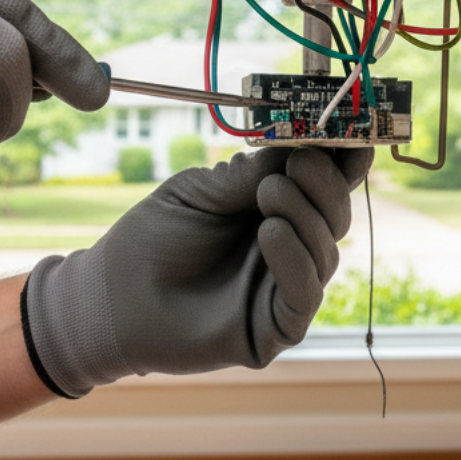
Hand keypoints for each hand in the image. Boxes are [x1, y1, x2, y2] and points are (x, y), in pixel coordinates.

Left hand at [21, 146, 372, 398]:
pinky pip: (305, 295)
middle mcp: (289, 249)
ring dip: (305, 215)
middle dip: (325, 184)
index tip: (350, 131)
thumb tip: (301, 147)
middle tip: (300, 162)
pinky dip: (296, 260)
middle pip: (336, 215)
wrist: (110, 296)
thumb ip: (248, 174)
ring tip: (270, 193)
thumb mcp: (198, 192)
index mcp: (273, 211)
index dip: (342, 160)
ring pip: (326, 252)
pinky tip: (270, 234)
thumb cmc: (152, 240)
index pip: (324, 184)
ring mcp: (283, 289)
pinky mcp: (275, 328)